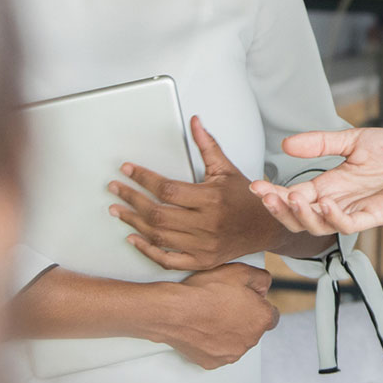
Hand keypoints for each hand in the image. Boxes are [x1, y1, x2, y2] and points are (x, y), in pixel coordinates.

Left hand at [109, 118, 283, 270]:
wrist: (266, 228)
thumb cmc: (245, 198)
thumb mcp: (226, 169)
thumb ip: (207, 146)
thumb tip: (194, 122)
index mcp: (212, 199)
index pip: (167, 188)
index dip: (143, 178)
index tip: (128, 170)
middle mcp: (207, 224)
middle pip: (157, 213)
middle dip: (131, 199)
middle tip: (116, 188)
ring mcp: (203, 245)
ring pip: (158, 236)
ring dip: (133, 222)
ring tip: (118, 210)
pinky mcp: (201, 261)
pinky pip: (167, 259)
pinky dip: (148, 250)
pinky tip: (134, 238)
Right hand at [139, 263, 279, 369]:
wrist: (174, 311)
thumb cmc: (205, 291)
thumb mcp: (240, 271)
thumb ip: (261, 279)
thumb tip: (264, 287)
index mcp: (262, 319)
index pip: (271, 316)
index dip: (258, 306)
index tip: (247, 302)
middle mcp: (250, 340)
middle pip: (252, 329)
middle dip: (243, 319)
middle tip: (225, 305)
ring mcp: (231, 353)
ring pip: (235, 342)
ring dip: (228, 332)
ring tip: (211, 316)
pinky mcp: (212, 362)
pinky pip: (217, 352)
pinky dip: (212, 343)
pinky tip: (202, 328)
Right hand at [250, 127, 382, 235]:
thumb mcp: (354, 141)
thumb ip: (322, 143)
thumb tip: (287, 143)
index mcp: (330, 184)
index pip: (294, 195)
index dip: (274, 194)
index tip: (255, 186)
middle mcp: (338, 201)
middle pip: (299, 216)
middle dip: (278, 209)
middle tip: (264, 196)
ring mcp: (355, 211)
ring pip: (318, 225)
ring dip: (301, 216)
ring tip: (291, 200)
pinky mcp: (374, 217)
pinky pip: (348, 225)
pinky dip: (333, 217)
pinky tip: (324, 203)